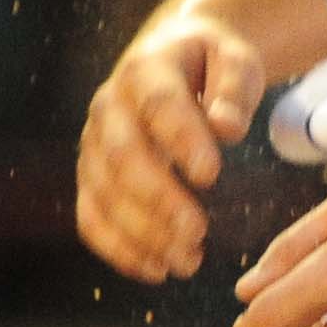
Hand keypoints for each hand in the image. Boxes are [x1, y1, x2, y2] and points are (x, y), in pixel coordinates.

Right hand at [77, 14, 265, 280]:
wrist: (174, 57)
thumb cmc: (212, 62)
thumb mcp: (236, 59)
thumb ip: (235, 88)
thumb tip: (227, 128)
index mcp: (146, 70)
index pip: (159, 104)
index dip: (180, 139)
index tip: (212, 175)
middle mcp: (109, 107)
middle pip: (123, 155)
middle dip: (157, 198)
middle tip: (197, 233)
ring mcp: (94, 143)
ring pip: (102, 192)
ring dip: (140, 233)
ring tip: (186, 262)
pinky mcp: (92, 175)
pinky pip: (91, 215)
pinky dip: (117, 247)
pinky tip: (154, 269)